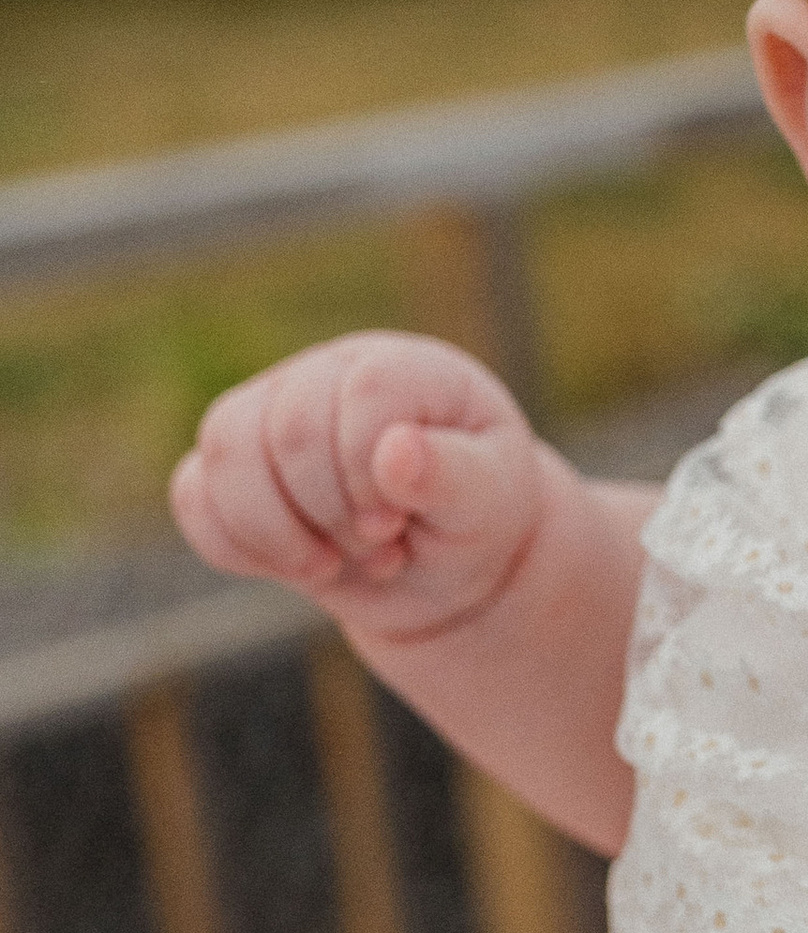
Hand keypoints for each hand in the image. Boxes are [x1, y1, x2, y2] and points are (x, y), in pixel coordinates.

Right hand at [172, 330, 545, 638]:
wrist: (442, 565)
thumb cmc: (475, 520)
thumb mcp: (490, 503)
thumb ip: (454, 476)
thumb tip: (397, 450)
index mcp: (400, 367)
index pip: (359, 395)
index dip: (368, 474)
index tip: (401, 522)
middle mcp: (326, 375)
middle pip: (287, 430)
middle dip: (330, 513)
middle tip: (381, 548)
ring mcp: (270, 415)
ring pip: (224, 450)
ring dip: (276, 533)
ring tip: (332, 563)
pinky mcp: (233, 470)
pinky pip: (193, 496)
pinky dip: (235, 546)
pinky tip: (295, 563)